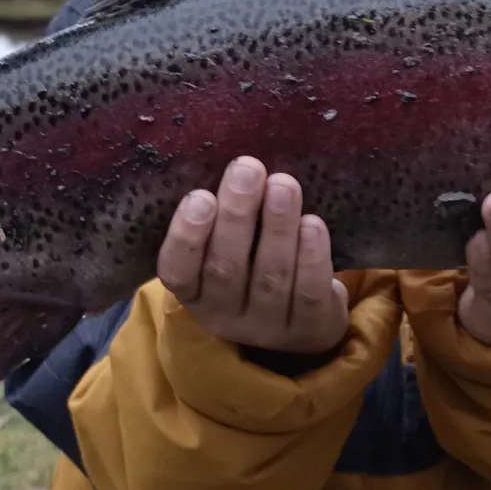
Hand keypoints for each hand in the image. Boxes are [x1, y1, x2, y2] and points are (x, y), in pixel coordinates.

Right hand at [157, 157, 349, 354]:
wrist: (300, 321)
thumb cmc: (253, 262)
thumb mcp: (226, 247)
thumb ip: (223, 214)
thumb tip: (235, 160)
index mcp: (194, 291)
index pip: (178, 270)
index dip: (186, 235)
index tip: (200, 196)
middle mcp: (225, 315)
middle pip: (225, 268)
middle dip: (237, 215)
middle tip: (247, 169)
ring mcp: (268, 326)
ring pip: (271, 276)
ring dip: (277, 227)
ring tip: (283, 184)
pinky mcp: (310, 328)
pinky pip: (309, 293)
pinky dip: (311, 257)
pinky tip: (312, 224)